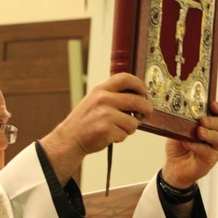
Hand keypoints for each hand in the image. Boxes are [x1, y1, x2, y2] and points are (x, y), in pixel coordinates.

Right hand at [39, 73, 154, 182]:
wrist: (70, 138)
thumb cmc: (85, 121)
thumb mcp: (95, 100)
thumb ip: (113, 96)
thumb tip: (139, 98)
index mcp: (100, 90)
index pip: (125, 78)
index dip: (139, 84)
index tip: (144, 91)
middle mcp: (103, 99)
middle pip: (136, 100)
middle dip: (147, 109)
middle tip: (147, 113)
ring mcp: (105, 114)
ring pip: (133, 122)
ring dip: (130, 128)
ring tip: (117, 128)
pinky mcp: (106, 129)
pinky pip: (125, 134)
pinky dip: (121, 137)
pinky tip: (109, 135)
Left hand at [161, 100, 217, 188]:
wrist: (173, 166)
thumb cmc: (178, 147)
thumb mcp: (177, 130)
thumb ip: (181, 122)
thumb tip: (177, 111)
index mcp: (208, 124)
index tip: (212, 104)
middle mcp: (215, 134)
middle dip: (213, 121)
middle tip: (202, 120)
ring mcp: (214, 147)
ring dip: (209, 134)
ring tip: (199, 132)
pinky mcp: (211, 159)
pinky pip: (208, 151)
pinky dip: (198, 146)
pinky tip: (188, 144)